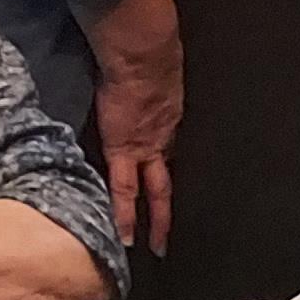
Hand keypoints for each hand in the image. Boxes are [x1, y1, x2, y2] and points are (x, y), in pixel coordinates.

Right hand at [81, 0, 184, 254]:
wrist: (143, 51)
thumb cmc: (145, 51)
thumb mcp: (155, 68)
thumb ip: (149, 76)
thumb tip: (141, 64)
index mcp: (170, 117)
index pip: (170, 150)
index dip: (169, 168)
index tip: (170, 184)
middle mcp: (164, 137)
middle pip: (170, 178)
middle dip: (172, 206)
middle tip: (175, 232)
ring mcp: (147, 147)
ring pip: (154, 191)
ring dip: (155, 220)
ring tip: (154, 248)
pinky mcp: (124, 150)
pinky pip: (124, 190)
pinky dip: (124, 214)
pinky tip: (126, 237)